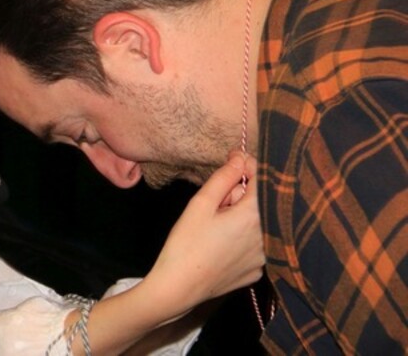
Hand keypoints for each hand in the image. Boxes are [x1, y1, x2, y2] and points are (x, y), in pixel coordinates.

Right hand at [144, 151, 264, 318]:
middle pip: (259, 201)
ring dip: (241, 219)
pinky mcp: (258, 272)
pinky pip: (255, 245)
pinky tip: (220, 247)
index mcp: (254, 216)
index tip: (230, 162)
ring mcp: (266, 258)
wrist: (178, 288)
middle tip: (215, 206)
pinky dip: (242, 240)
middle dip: (239, 196)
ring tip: (216, 229)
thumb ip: (224, 177)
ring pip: (257, 224)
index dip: (245, 166)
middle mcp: (268, 237)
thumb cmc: (185, 243)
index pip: (262, 177)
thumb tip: (241, 157)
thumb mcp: (200, 204)